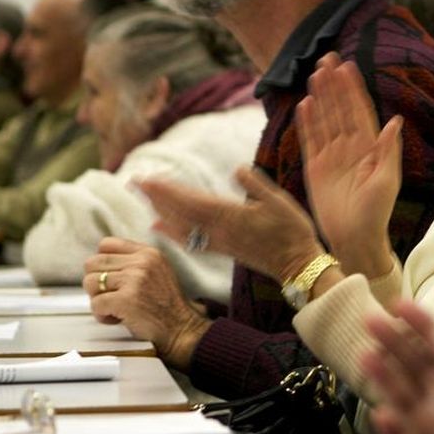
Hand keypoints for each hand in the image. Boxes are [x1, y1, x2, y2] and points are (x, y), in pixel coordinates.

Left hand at [83, 237, 209, 370]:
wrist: (181, 328)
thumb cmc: (166, 304)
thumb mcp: (158, 270)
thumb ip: (134, 262)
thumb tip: (102, 263)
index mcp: (148, 253)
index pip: (106, 244)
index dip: (101, 263)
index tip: (108, 278)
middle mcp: (141, 262)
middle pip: (92, 263)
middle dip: (95, 282)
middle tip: (109, 295)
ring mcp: (134, 279)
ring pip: (90, 282)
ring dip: (97, 299)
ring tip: (113, 308)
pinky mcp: (126, 300)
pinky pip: (96, 303)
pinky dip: (102, 315)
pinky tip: (116, 318)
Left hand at [140, 165, 324, 284]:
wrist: (298, 265)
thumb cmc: (292, 230)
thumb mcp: (279, 201)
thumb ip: (256, 185)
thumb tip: (237, 169)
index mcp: (230, 216)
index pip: (191, 201)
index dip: (168, 190)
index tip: (149, 179)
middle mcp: (219, 230)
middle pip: (180, 212)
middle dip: (156, 197)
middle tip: (135, 182)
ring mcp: (219, 242)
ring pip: (182, 225)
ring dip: (161, 211)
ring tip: (144, 199)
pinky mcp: (223, 249)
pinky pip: (190, 240)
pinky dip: (172, 232)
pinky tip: (159, 227)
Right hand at [297, 53, 401, 277]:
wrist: (355, 238)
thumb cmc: (377, 212)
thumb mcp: (387, 180)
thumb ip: (387, 150)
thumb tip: (395, 121)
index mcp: (370, 147)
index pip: (360, 110)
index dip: (353, 89)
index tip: (347, 66)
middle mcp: (350, 147)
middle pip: (340, 109)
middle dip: (334, 85)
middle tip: (326, 59)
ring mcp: (332, 156)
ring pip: (324, 120)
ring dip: (320, 98)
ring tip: (314, 75)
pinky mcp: (315, 168)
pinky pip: (310, 140)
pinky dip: (307, 123)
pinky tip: (303, 104)